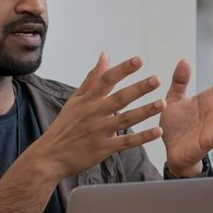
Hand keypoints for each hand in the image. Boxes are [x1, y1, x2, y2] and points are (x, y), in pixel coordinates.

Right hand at [26, 53, 164, 181]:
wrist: (50, 156)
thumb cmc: (65, 126)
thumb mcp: (75, 100)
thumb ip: (93, 78)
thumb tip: (105, 56)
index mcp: (87, 100)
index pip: (106, 80)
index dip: (123, 69)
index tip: (139, 60)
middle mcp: (94, 114)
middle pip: (119, 98)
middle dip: (138, 89)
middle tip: (156, 79)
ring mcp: (99, 131)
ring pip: (125, 119)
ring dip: (145, 111)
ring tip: (162, 103)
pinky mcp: (103, 148)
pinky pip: (125, 142)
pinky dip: (141, 138)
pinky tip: (157, 131)